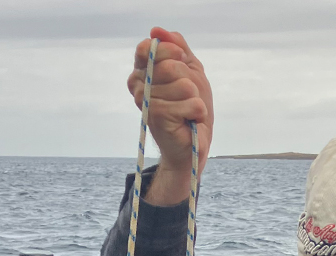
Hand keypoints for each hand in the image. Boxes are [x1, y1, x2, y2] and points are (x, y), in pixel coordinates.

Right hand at [128, 27, 213, 204]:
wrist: (192, 144)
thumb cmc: (190, 108)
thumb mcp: (190, 71)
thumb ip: (177, 48)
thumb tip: (157, 30)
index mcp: (143, 72)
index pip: (148, 48)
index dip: (169, 51)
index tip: (182, 61)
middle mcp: (138, 86)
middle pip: (171, 66)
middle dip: (189, 81)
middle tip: (187, 97)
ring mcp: (146, 103)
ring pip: (183, 85)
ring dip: (195, 99)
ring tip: (188, 111)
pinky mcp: (157, 118)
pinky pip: (191, 103)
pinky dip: (198, 112)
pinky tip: (189, 121)